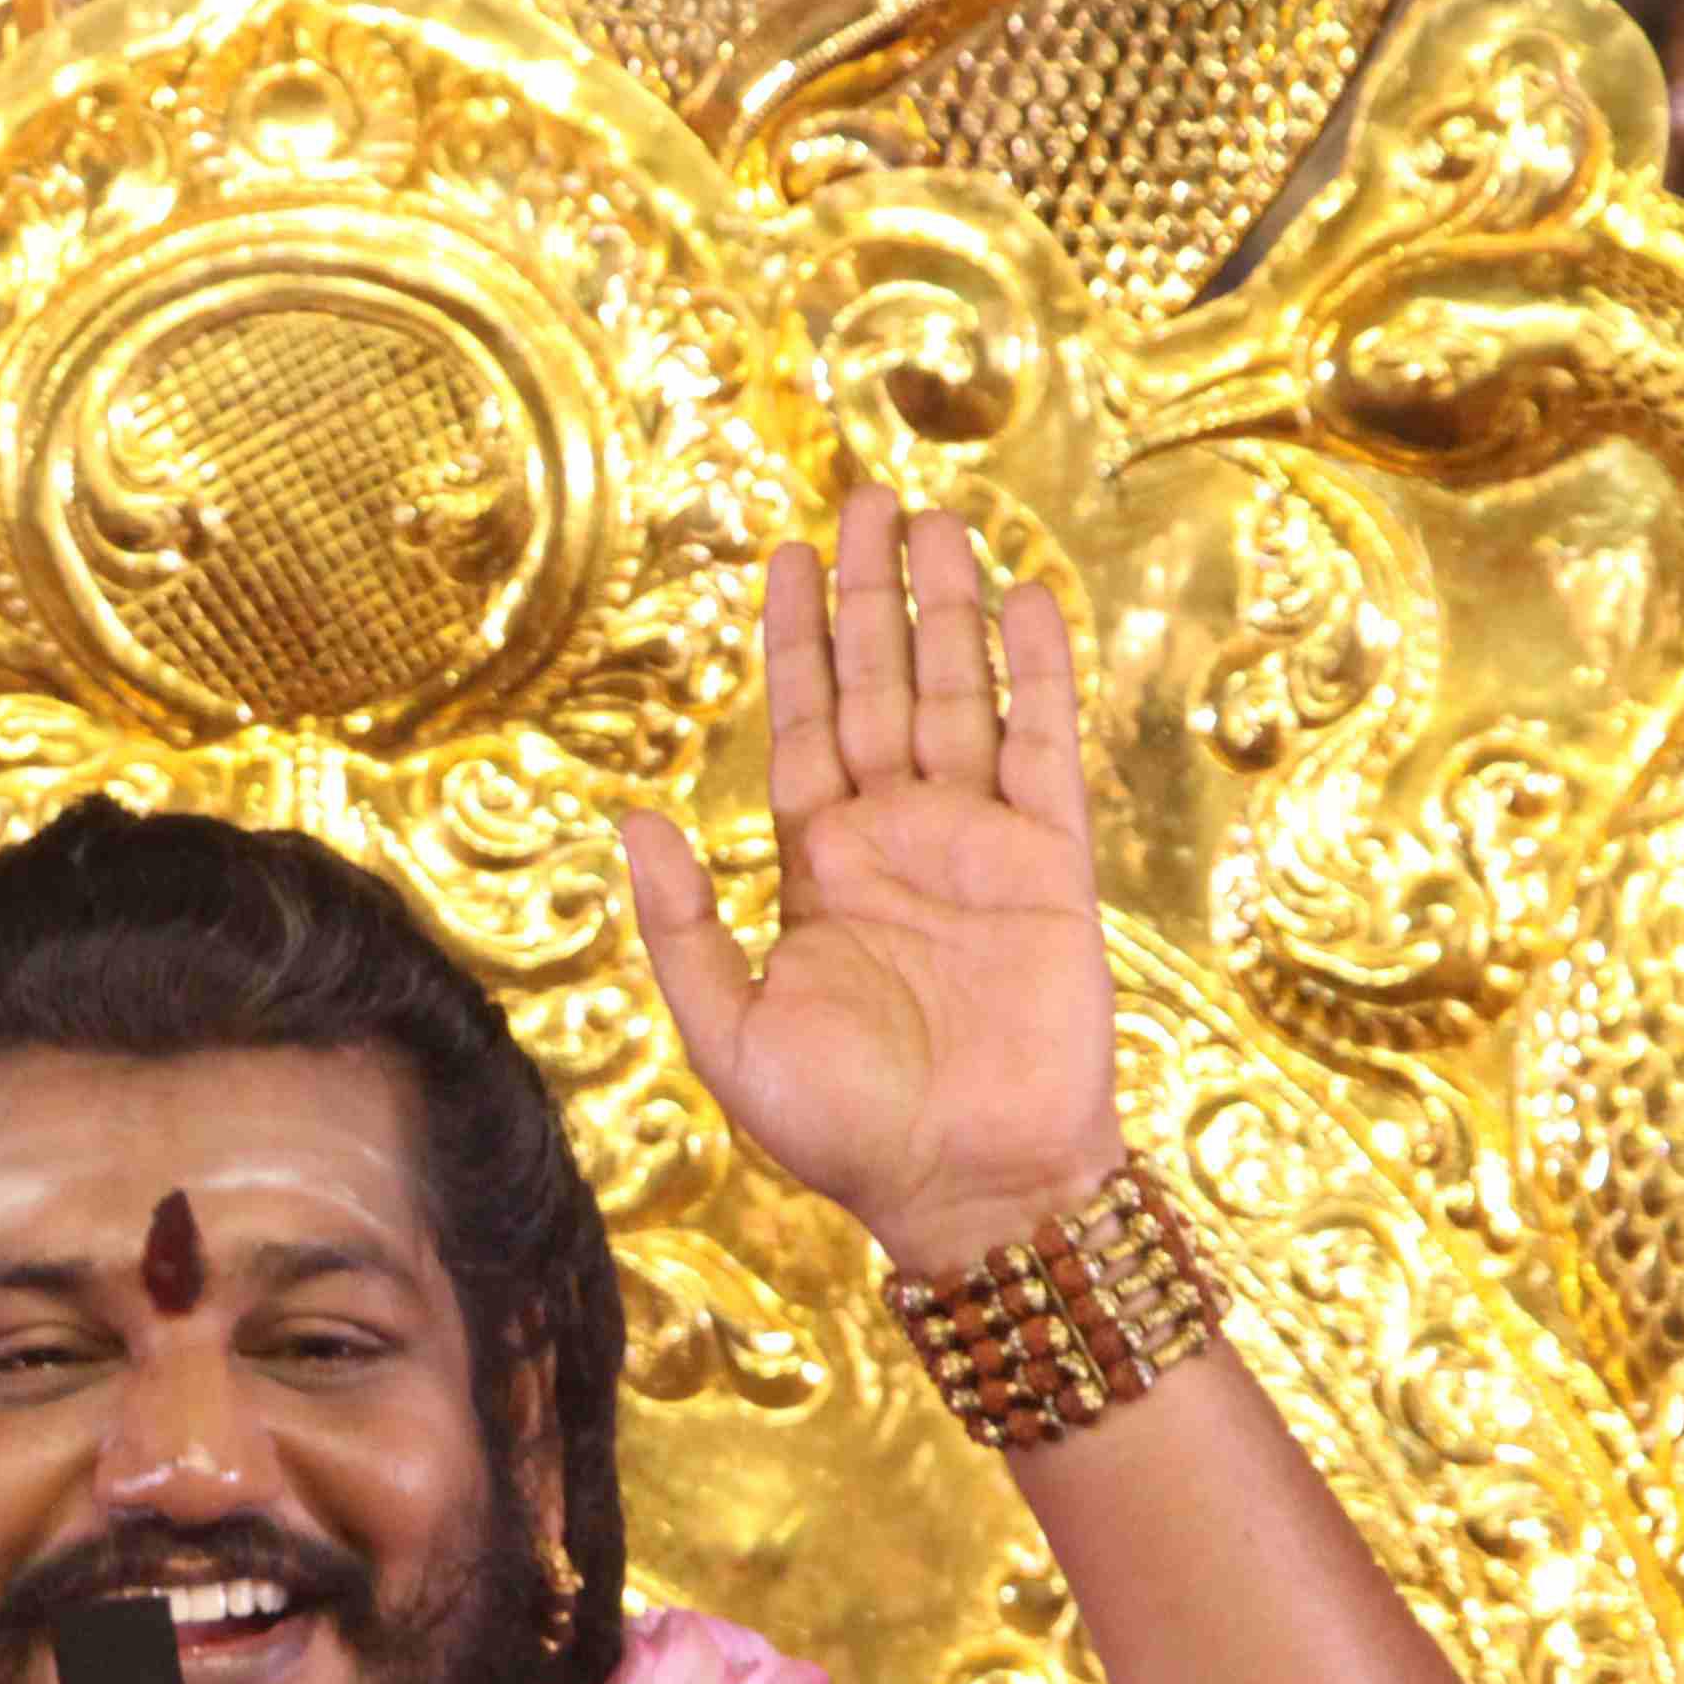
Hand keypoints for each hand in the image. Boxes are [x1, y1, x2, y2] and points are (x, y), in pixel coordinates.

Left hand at [619, 486, 1130, 1280]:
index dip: (795, 642)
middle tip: (867, 497)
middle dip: (870, 595)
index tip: (785, 554)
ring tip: (937, 519)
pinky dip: (1037, 674)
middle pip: (879, 687)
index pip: (802, 728)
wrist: (968, 1186)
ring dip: (946, 610)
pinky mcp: (1052, 868)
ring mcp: (977, 848)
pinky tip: (1024, 600)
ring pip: (958, 697)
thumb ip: (680, 928)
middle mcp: (896, 843)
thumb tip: (631, 818)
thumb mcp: (729, 1037)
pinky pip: (1043, 750)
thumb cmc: (845, 1133)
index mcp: (816, 873)